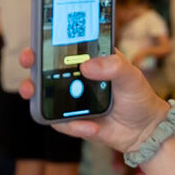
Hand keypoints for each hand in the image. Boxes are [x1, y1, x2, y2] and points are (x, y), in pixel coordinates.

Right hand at [17, 47, 167, 155]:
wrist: (145, 131)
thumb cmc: (139, 97)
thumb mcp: (131, 76)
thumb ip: (113, 66)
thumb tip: (87, 66)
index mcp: (89, 61)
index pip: (63, 48)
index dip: (45, 44)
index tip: (36, 44)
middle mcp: (77, 79)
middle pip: (45, 72)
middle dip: (31, 70)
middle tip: (29, 67)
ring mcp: (73, 101)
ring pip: (46, 98)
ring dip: (38, 98)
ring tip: (37, 97)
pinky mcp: (75, 123)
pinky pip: (64, 124)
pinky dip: (74, 126)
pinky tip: (92, 127)